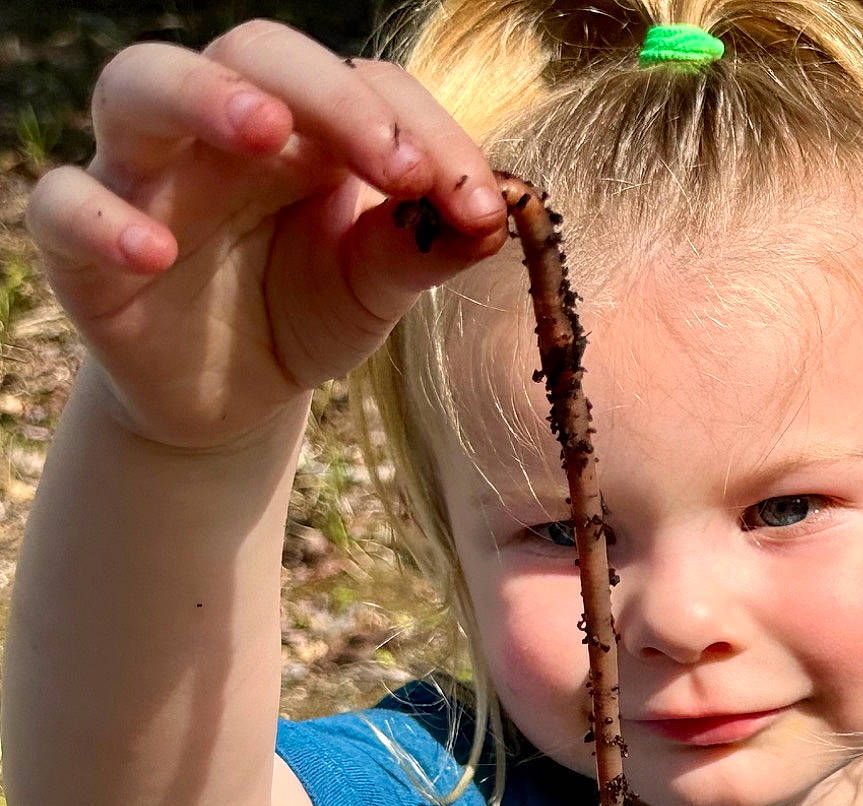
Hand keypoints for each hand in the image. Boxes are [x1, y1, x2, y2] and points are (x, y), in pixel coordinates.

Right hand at [24, 20, 506, 451]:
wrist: (232, 398)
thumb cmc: (303, 311)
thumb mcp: (376, 286)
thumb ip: (425, 248)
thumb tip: (498, 217)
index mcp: (306, 127)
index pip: (362, 84)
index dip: (422, 128)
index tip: (475, 200)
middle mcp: (219, 130)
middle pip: (253, 51)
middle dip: (326, 94)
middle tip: (392, 163)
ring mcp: (144, 174)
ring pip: (139, 83)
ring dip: (201, 94)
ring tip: (263, 133)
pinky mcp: (82, 245)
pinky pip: (65, 203)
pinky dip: (104, 218)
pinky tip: (153, 250)